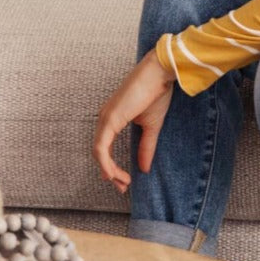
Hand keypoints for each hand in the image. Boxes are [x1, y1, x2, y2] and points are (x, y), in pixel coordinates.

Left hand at [92, 51, 174, 193]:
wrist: (160, 73)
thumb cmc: (156, 93)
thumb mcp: (151, 126)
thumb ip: (146, 147)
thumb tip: (144, 168)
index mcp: (112, 118)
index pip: (105, 147)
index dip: (111, 166)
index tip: (122, 180)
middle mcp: (104, 118)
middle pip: (99, 152)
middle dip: (110, 172)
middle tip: (122, 187)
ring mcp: (105, 118)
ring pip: (98, 152)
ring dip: (109, 170)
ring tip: (122, 182)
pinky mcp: (109, 119)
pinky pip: (101, 148)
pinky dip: (106, 163)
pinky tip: (116, 173)